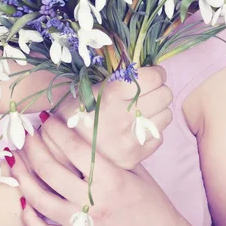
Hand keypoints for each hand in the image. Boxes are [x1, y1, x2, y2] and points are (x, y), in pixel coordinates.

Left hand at [11, 120, 181, 225]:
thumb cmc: (148, 199)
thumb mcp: (135, 168)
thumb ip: (108, 150)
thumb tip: (79, 123)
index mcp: (111, 180)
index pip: (74, 148)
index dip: (55, 129)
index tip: (45, 117)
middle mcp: (93, 203)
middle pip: (50, 170)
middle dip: (33, 147)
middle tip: (26, 134)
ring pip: (39, 199)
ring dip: (22, 175)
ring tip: (14, 158)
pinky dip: (28, 215)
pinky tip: (22, 197)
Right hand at [48, 65, 172, 171]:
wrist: (58, 152)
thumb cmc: (71, 114)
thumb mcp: (87, 89)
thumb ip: (116, 79)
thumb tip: (144, 68)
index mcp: (111, 95)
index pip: (154, 77)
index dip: (156, 73)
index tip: (152, 74)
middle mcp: (123, 117)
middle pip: (165, 95)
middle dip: (159, 89)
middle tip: (147, 91)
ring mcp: (130, 139)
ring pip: (166, 115)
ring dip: (157, 110)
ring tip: (141, 110)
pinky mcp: (134, 156)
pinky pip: (158, 136)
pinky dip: (150, 130)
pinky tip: (135, 128)